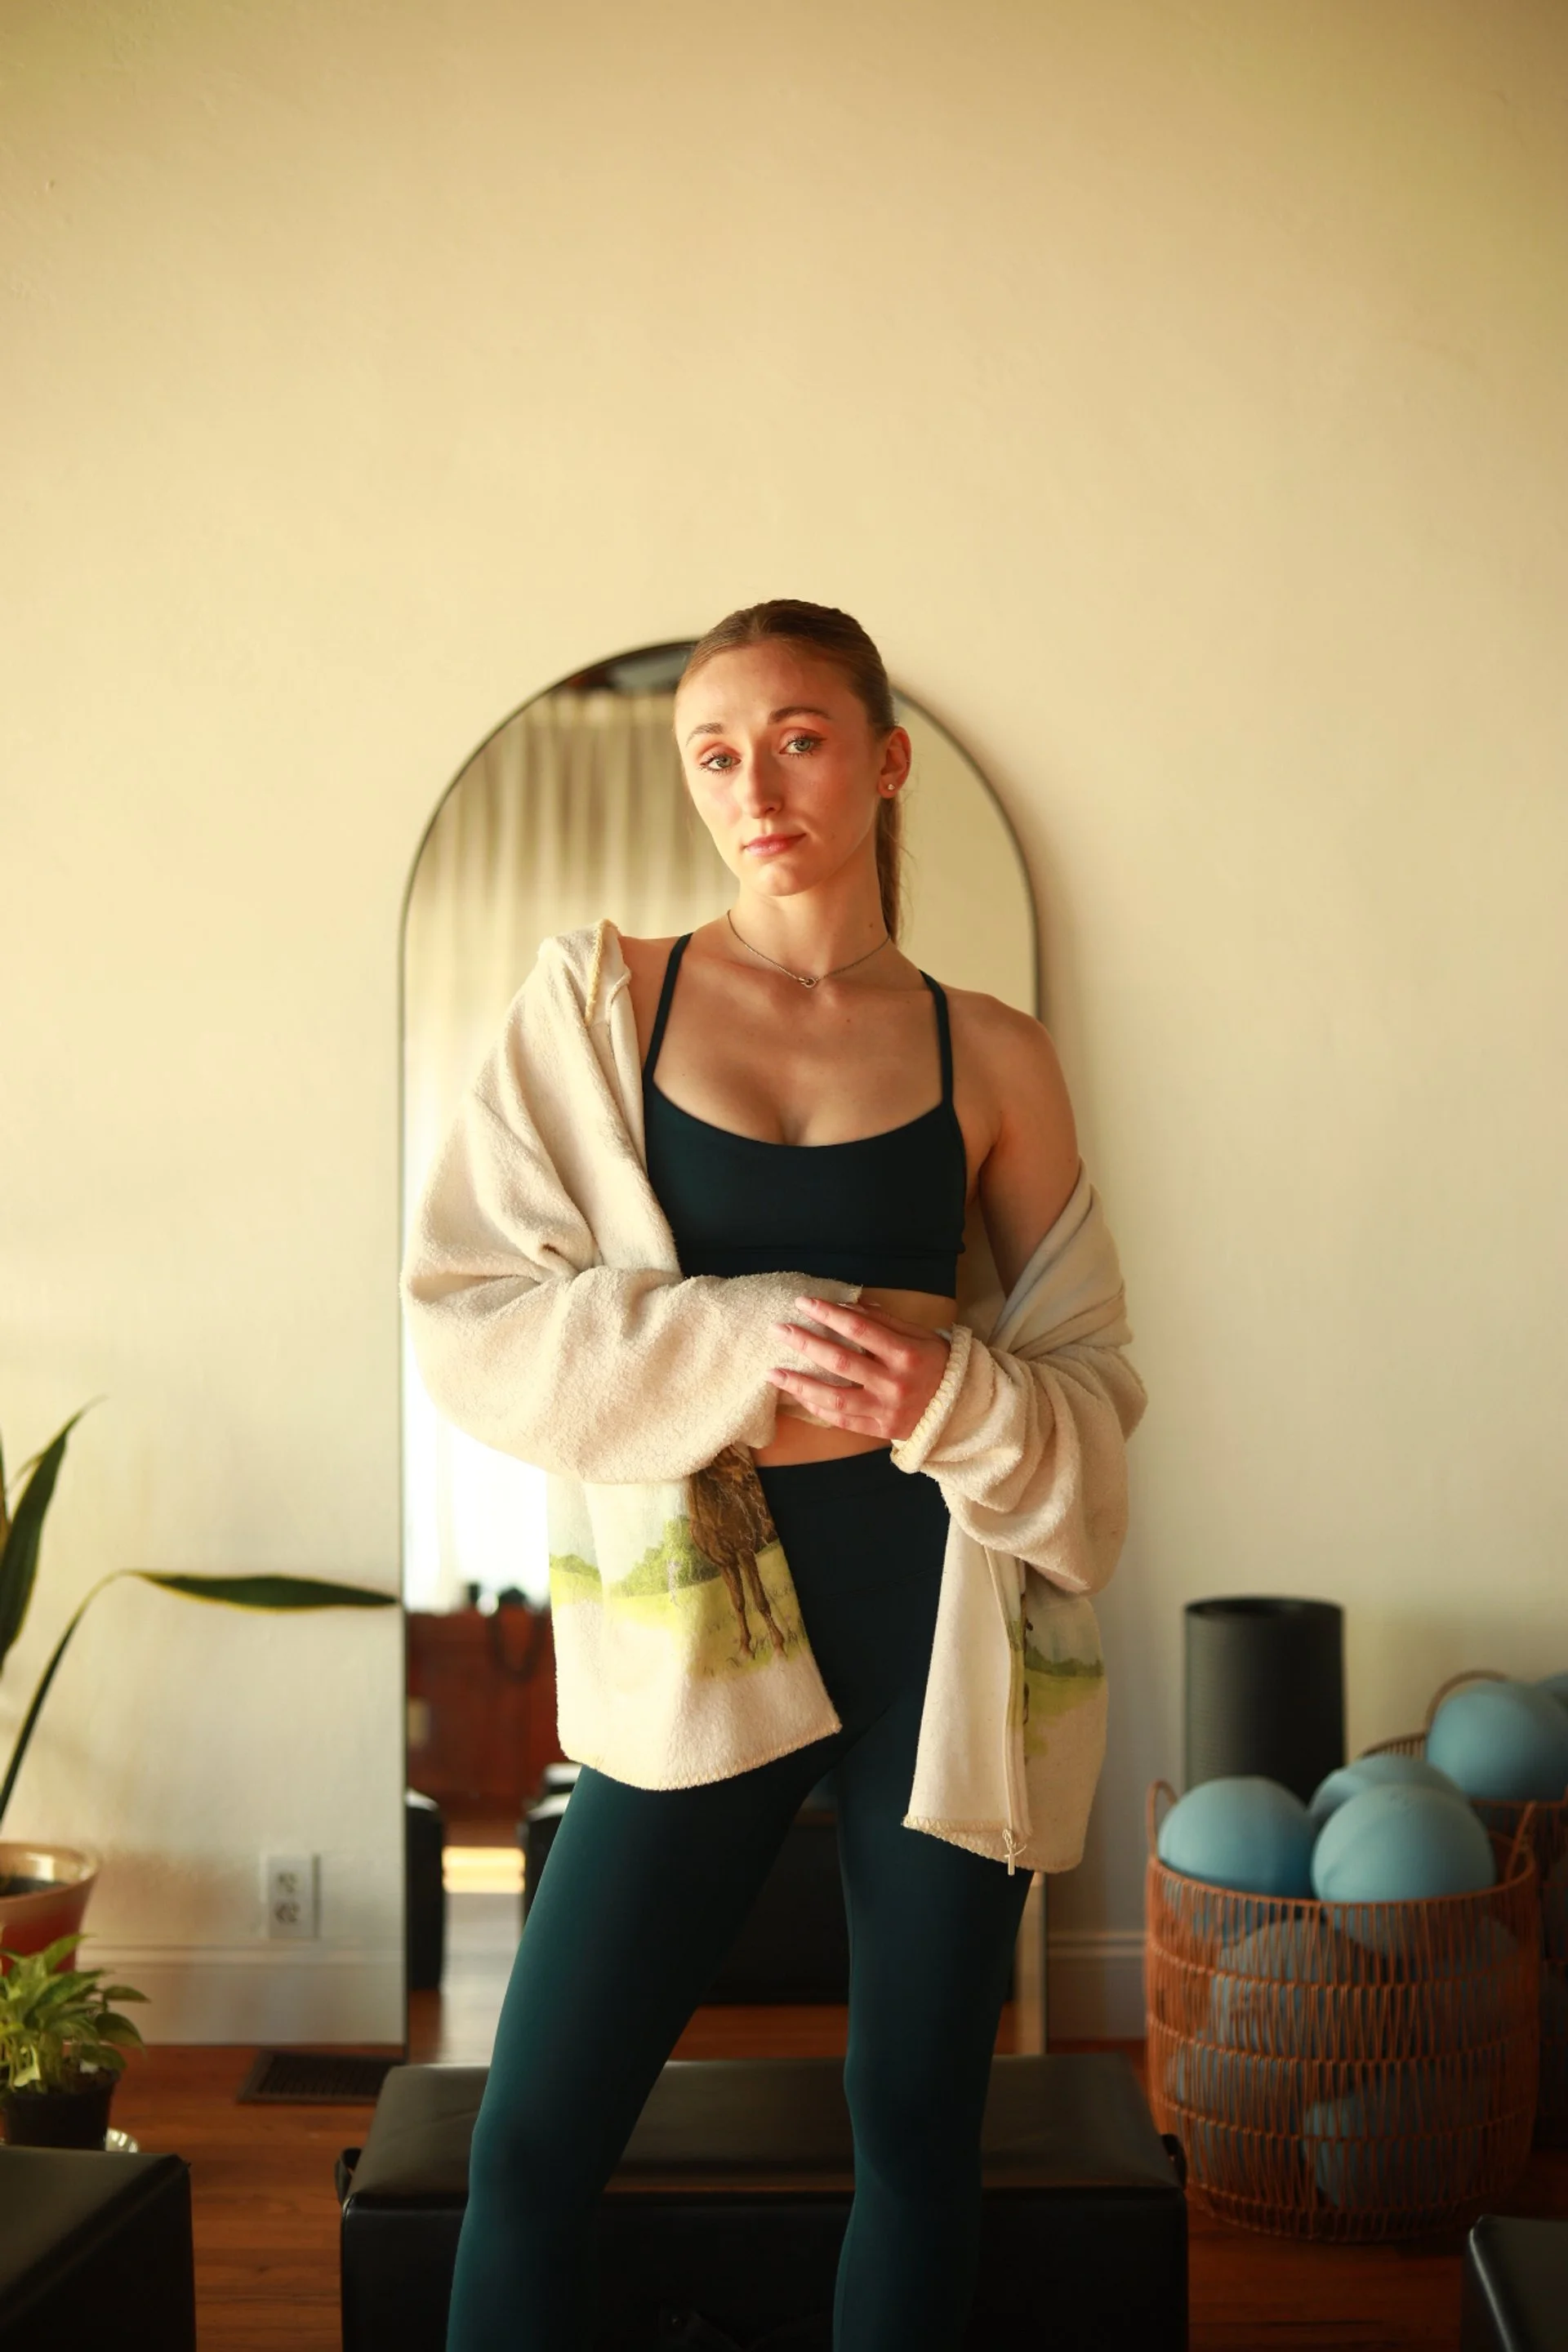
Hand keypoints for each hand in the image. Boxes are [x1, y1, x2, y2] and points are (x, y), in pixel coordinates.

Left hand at [766, 1297, 950, 1443]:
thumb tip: (846, 1305)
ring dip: (800, 1384)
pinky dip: (817, 1408)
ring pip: (835, 1398)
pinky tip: (797, 1395)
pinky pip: (842, 1421)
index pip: (859, 1328)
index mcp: (905, 1353)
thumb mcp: (919, 1335)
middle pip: (841, 1361)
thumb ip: (884, 1321)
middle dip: (806, 1343)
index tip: (804, 1303)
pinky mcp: (879, 1431)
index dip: (829, 1314)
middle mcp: (893, 1383)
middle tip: (779, 1329)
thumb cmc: (936, 1364)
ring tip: (773, 1372)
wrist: (961, 1409)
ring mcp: (885, 1411)